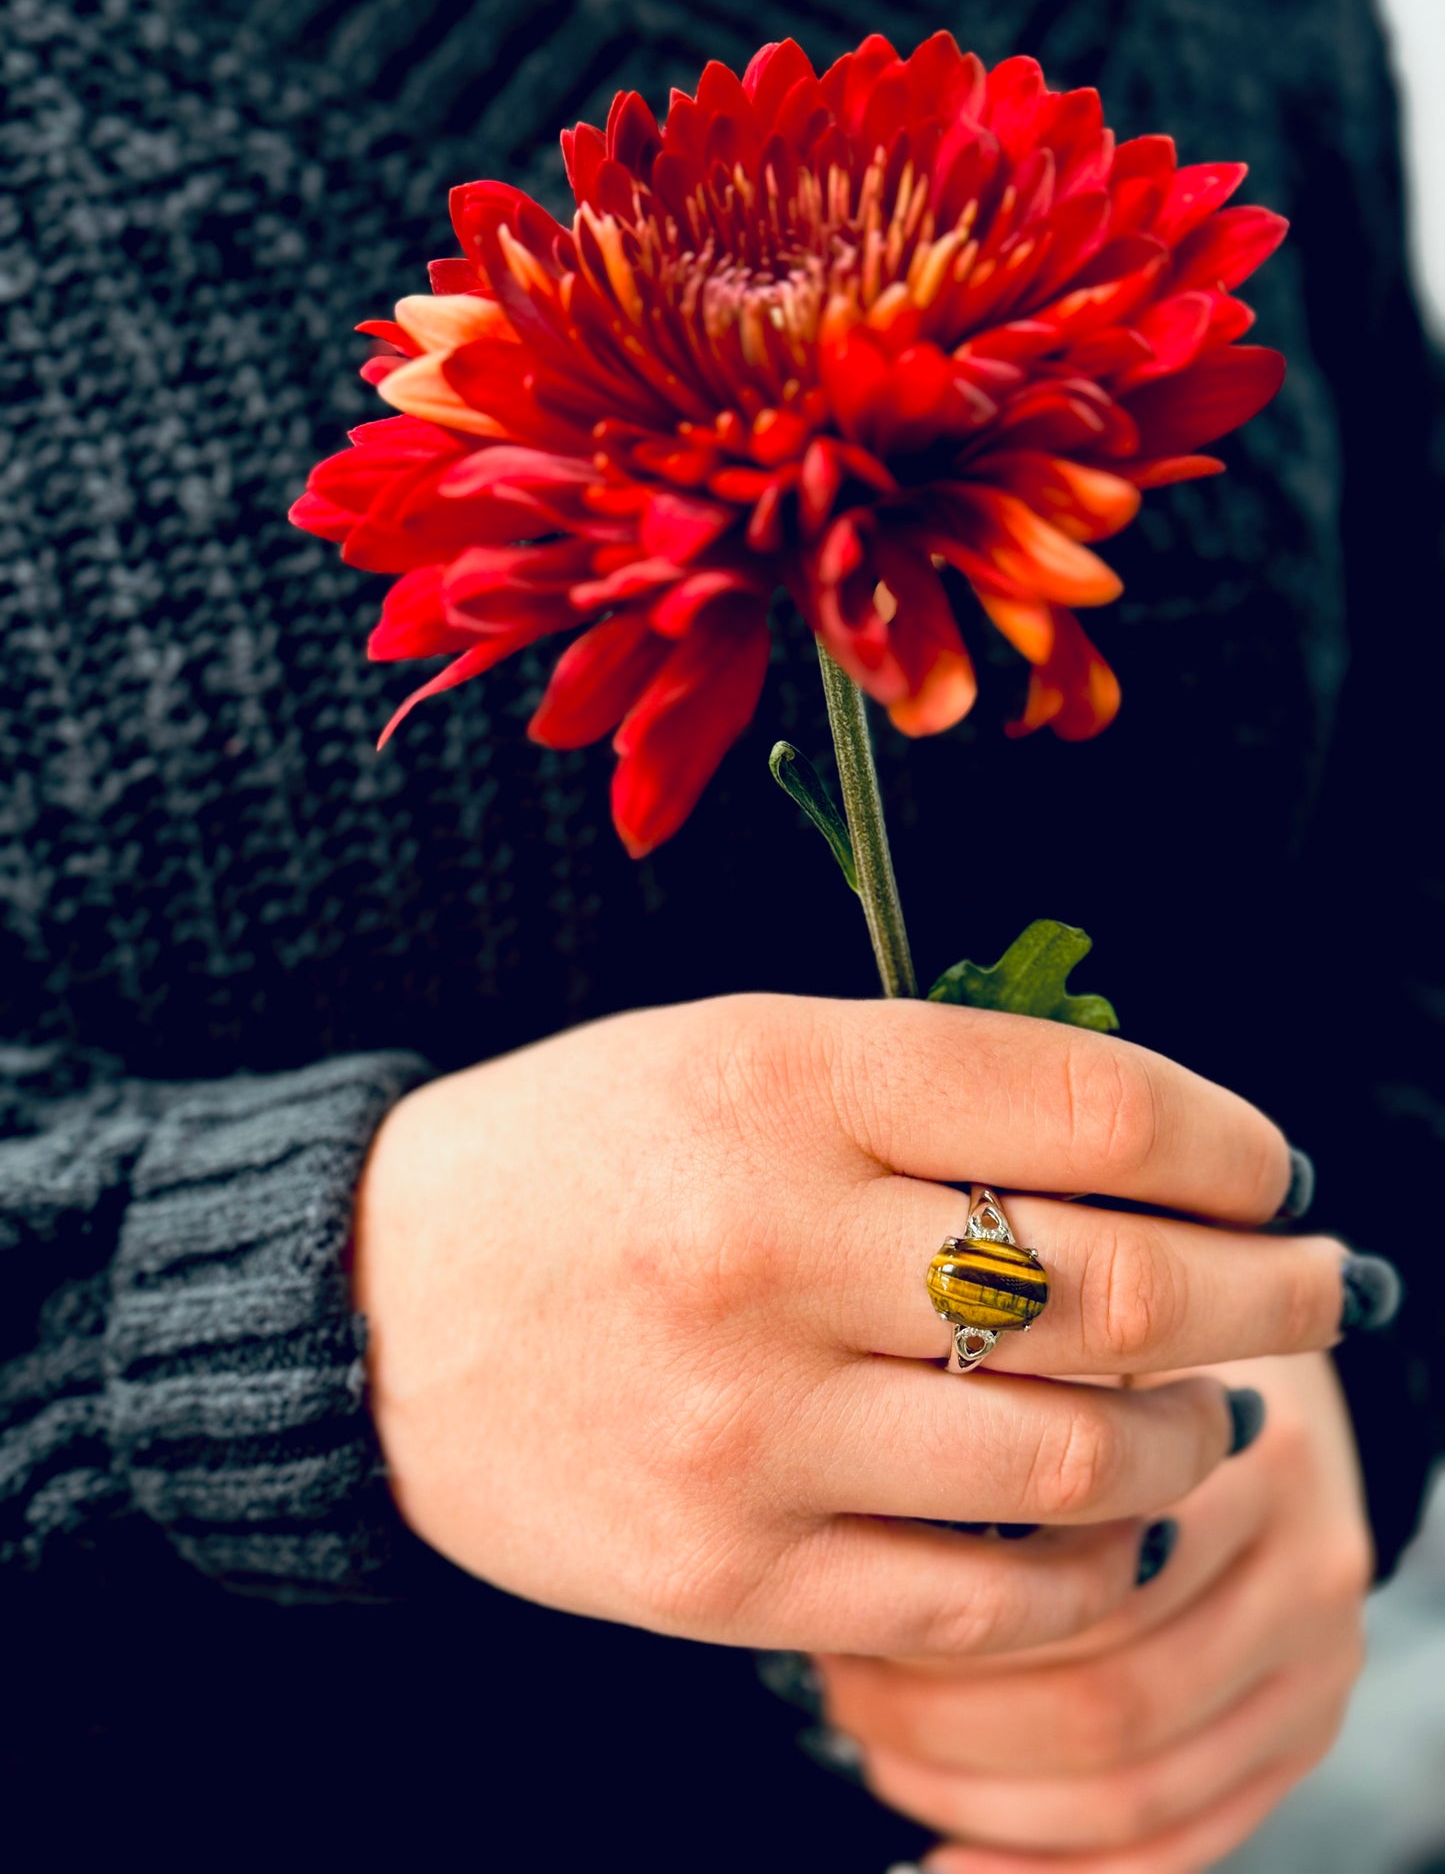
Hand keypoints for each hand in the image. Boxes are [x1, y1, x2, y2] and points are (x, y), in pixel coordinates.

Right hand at [351, 993, 1345, 1656]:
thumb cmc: (580, 1157)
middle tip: (1329, 1288)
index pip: (1089, 1103)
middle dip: (1276, 1292)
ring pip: (1072, 1459)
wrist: (367, 1304)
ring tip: (1219, 1415)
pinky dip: (1087, 1567)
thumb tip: (1163, 1162)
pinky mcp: (726, 1572)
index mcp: (778, 1078)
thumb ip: (931, 1091)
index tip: (1277, 1167)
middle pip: (1113, 1286)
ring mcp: (749, 1424)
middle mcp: (767, 1242)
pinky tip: (1107, 1520)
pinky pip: (982, 1599)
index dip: (1233, 1139)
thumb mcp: (732, 1054)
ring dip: (1193, 1437)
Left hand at [816, 1351, 1371, 1872]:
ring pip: (1135, 1784)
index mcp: (1248, 1455)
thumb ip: (1004, 1411)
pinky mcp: (1303, 1725)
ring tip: (877, 1743)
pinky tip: (949, 1851)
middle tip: (844, 1683)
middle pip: (1110, 1698)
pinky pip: (1182, 1836)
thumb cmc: (1119, 1348)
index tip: (848, 1590)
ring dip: (982, 1789)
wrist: (1245, 1365)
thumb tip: (858, 1527)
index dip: (951, 1607)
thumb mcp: (1071, 1343)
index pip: (1089, 1577)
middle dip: (950, 1714)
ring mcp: (1316, 1656)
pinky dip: (1054, 1863)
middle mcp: (1305, 1563)